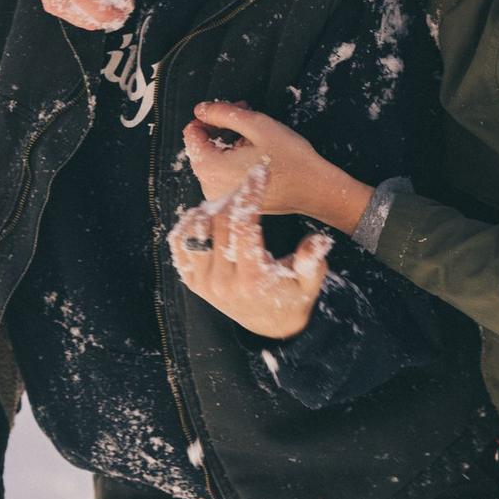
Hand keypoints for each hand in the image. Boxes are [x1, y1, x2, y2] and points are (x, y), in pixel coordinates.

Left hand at [168, 169, 331, 339]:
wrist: (270, 327)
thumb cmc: (292, 297)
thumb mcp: (310, 281)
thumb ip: (312, 261)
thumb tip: (318, 239)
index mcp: (253, 279)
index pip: (244, 226)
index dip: (251, 193)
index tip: (260, 172)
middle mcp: (223, 282)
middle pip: (219, 224)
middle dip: (234, 196)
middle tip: (247, 183)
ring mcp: (203, 283)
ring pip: (194, 232)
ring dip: (210, 209)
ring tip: (229, 201)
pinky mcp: (192, 282)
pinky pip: (180, 246)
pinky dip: (188, 225)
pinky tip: (206, 215)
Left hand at [183, 101, 356, 221]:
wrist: (315, 191)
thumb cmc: (291, 159)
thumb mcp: (258, 126)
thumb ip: (224, 113)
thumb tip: (201, 109)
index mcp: (210, 169)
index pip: (191, 134)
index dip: (210, 117)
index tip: (234, 111)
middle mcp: (208, 188)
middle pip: (201, 147)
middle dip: (221, 129)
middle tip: (248, 120)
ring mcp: (219, 198)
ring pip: (212, 160)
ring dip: (229, 144)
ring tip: (256, 139)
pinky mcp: (231, 203)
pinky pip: (222, 175)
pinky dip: (233, 161)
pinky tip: (256, 156)